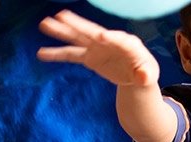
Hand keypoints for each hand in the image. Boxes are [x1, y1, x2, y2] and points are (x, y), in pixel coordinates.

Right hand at [36, 11, 158, 87]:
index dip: (110, 38)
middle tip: (62, 15)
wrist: (135, 75)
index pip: (118, 39)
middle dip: (77, 24)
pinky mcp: (89, 57)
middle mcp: (109, 41)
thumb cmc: (144, 72)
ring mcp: (96, 48)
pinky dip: (56, 54)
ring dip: (61, 32)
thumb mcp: (149, 74)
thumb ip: (146, 75)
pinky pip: (71, 55)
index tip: (100, 36)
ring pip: (77, 38)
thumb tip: (143, 77)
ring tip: (45, 24)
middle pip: (91, 31)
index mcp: (127, 43)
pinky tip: (41, 53)